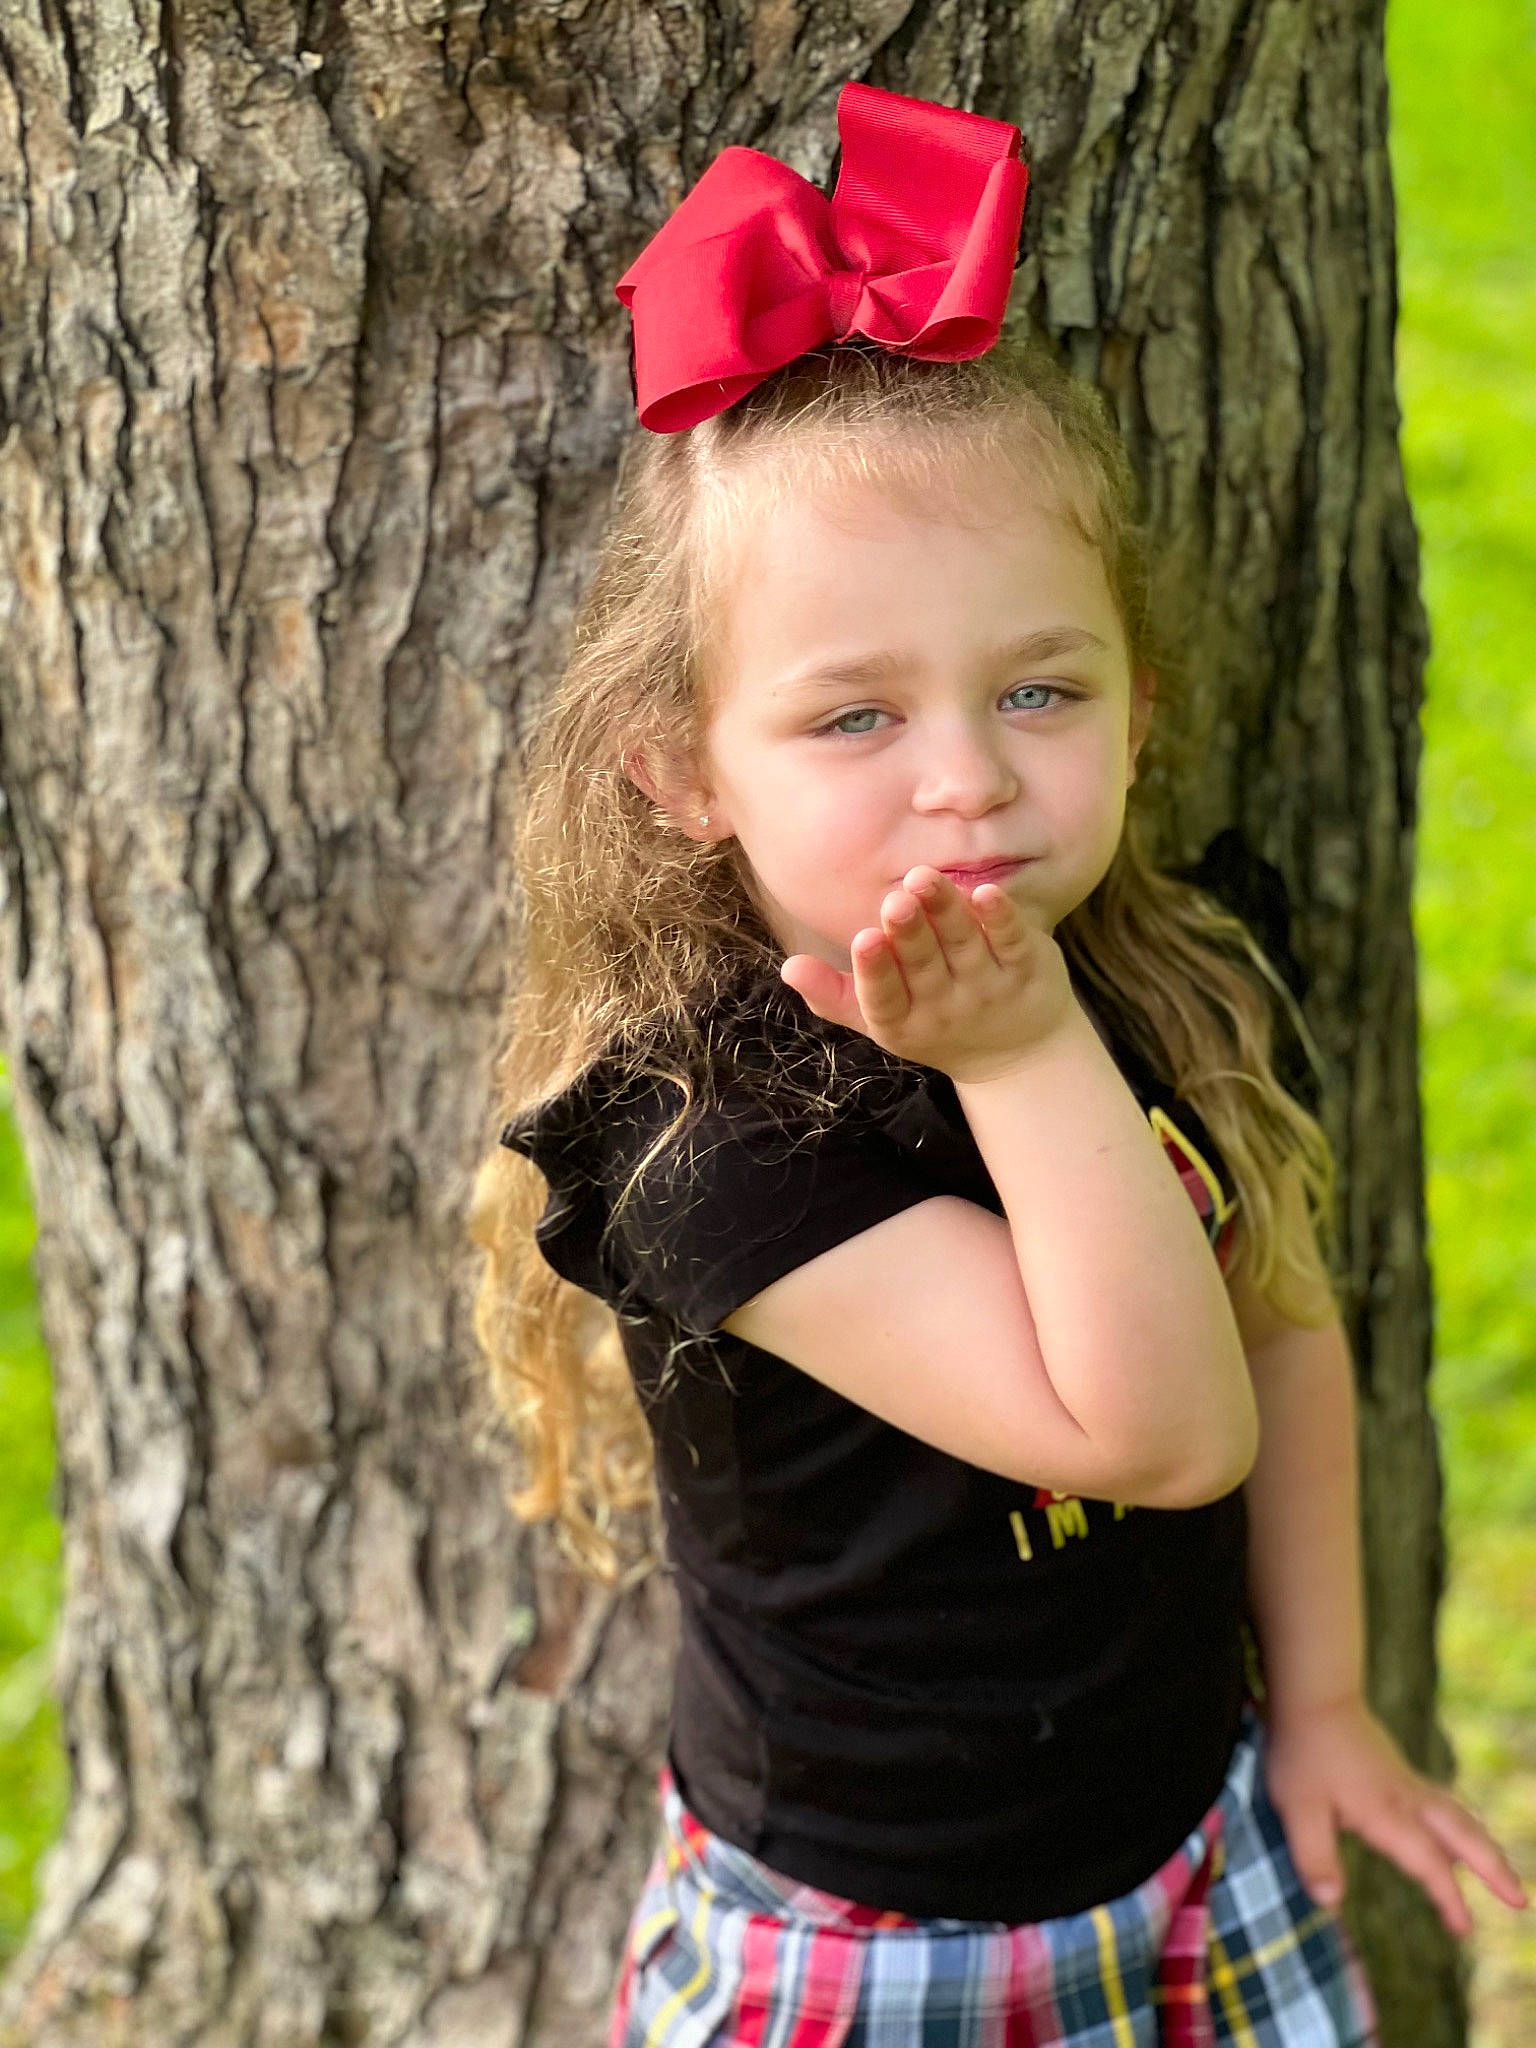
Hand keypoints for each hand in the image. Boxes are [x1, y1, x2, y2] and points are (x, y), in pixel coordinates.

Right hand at [778, 865, 1075, 1083]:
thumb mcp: (880, 1019)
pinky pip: (1012, 942)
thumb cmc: (933, 1022)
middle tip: (895, 901)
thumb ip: (833, 994)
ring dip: (945, 912)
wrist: (1016, 1053)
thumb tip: (788, 967)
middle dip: (909, 935)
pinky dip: (1000, 918)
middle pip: (925, 969)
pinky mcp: (1028, 969)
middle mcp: (946, 1009)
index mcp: (902, 1023)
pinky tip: (985, 891)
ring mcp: (989, 991)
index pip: (885, 1000)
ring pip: (964, 947)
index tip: (864, 939)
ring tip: (923, 878)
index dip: (875, 971)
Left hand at [1260, 1692, 1530, 1939]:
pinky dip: (1461, 1825)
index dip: (1448, 1897)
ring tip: (1501, 1874)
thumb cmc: (1302, 1751)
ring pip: (1457, 1817)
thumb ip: (1314, 1855)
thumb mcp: (1296, 1807)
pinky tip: (1457, 1834)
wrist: (1313, 1691)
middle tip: (1521, 1900)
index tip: (1464, 1931)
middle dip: (1494, 1869)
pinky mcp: (1398, 1771)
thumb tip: (1332, 1903)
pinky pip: (1442, 1804)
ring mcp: (1405, 1782)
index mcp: (1387, 1813)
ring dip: (1483, 1846)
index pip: (1428, 1862)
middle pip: (1463, 1835)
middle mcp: (1406, 1799)